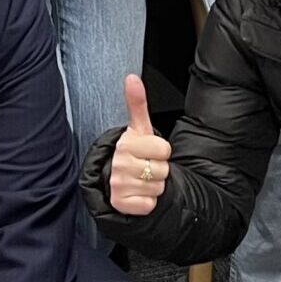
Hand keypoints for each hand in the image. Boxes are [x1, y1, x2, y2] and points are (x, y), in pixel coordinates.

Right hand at [107, 74, 169, 215]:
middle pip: (163, 168)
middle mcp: (119, 164)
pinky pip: (149, 204)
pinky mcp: (121, 203)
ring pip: (157, 186)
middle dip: (158, 169)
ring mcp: (119, 184)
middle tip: (144, 167)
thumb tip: (132, 77)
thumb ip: (136, 103)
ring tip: (140, 180)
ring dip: (153, 186)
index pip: (164, 149)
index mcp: (125, 143)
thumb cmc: (133, 152)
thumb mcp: (138, 128)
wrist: (116, 181)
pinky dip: (147, 202)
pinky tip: (137, 194)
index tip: (147, 152)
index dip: (160, 152)